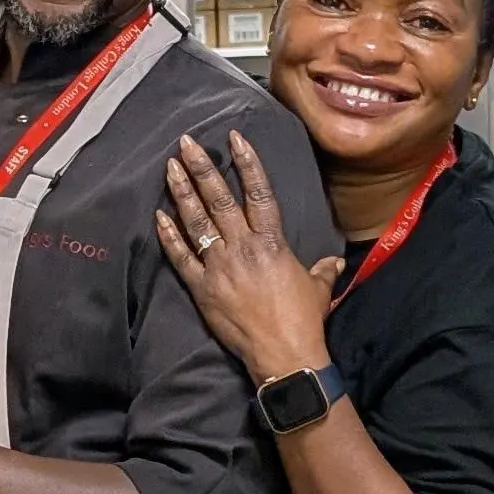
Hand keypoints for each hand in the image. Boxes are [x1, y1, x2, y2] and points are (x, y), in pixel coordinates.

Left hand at [154, 133, 343, 386]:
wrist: (285, 356)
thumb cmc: (304, 321)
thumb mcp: (319, 289)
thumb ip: (322, 269)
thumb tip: (334, 262)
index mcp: (272, 243)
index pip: (258, 192)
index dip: (247, 162)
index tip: (234, 137)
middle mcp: (243, 248)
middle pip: (218, 199)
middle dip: (202, 167)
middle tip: (186, 142)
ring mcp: (219, 268)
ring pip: (196, 222)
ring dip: (181, 192)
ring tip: (169, 167)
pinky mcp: (202, 290)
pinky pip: (181, 258)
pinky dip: (168, 237)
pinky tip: (159, 216)